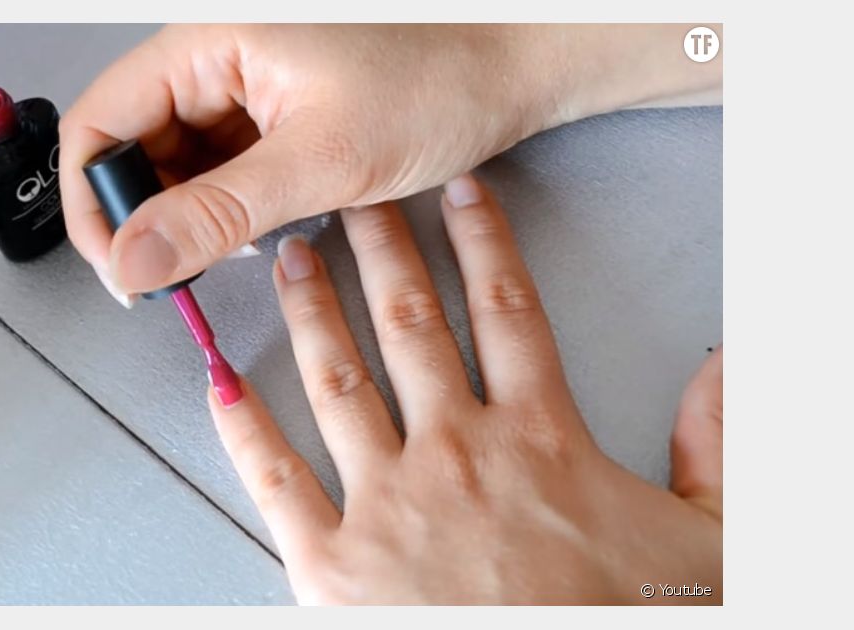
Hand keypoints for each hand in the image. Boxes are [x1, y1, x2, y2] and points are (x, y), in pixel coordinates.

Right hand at [59, 24, 720, 302]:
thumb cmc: (439, 80)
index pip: (98, 124)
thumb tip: (135, 259)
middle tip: (181, 274)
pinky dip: (229, 204)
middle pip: (131, 147)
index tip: (123, 271)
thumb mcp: (320, 159)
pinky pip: (218, 163)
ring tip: (239, 242)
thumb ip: (216, 212)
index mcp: (207, 42)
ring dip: (193, 216)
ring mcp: (240, 82)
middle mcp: (213, 56)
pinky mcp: (268, 108)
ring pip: (174, 163)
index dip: (97, 206)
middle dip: (149, 218)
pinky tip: (262, 223)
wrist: (512, 65)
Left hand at [207, 174, 722, 603]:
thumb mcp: (712, 536)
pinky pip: (276, 481)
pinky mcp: (332, 566)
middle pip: (411, 327)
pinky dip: (243, 427)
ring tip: (291, 257)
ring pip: (340, 382)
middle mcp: (456, 455)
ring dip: (311, 312)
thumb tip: (727, 365)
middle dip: (380, 252)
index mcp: (540, 441)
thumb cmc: (627, 626)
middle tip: (353, 199)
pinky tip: (221, 381)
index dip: (482, 243)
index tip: (459, 196)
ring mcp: (387, 506)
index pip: (507, 312)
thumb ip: (719, 443)